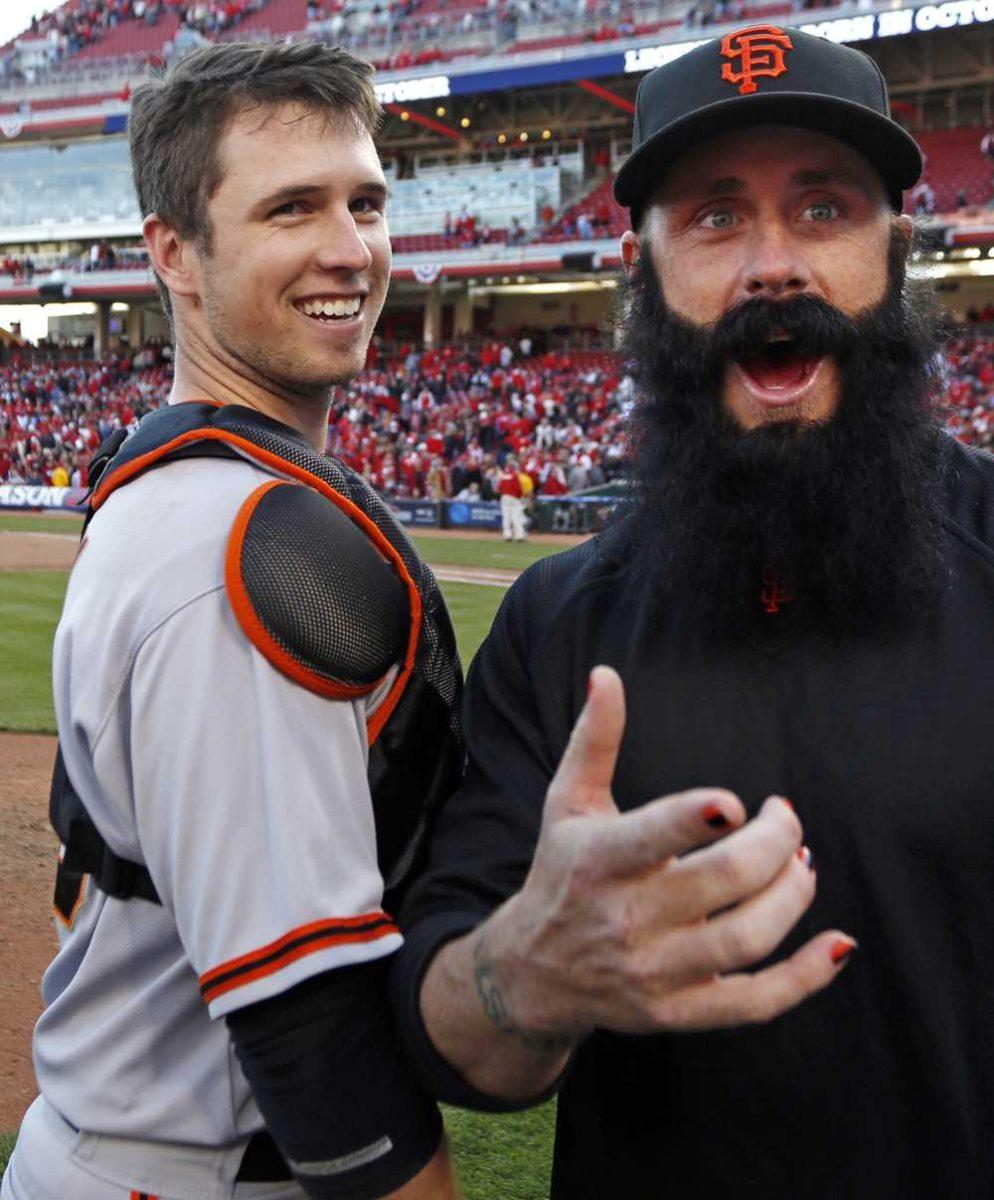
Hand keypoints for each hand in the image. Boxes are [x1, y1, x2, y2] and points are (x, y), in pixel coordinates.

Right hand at [477, 666, 853, 1041]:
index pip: (653, 838)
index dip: (699, 818)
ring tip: (800, 862)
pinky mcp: (679, 1013)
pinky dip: (806, 978)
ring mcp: (655, 972)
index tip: (737, 802)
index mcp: (599, 860)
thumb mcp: (567, 802)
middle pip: (724, 881)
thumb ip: (594, 739)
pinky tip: (837, 943)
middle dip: (774, 841)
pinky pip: (755, 1004)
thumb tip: (606, 674)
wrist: (535, 972)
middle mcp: (626, 919)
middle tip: (784, 814)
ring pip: (746, 937)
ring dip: (793, 895)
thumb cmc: (562, 870)